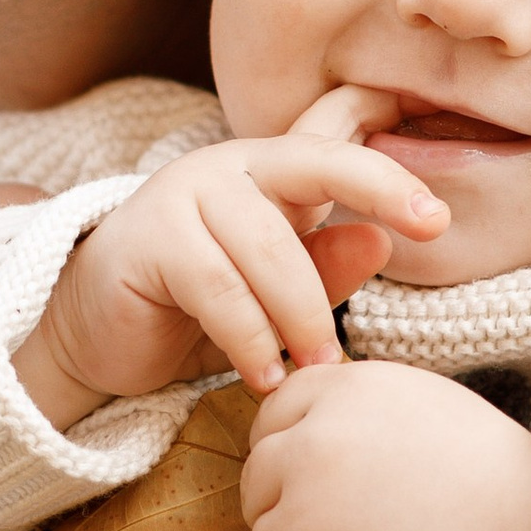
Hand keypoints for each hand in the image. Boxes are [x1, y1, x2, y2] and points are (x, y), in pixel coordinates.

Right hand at [22, 118, 446, 425]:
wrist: (93, 333)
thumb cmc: (192, 311)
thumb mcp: (272, 297)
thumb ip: (323, 270)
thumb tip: (379, 244)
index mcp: (268, 169)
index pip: (334, 154)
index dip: (387, 178)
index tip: (437, 221)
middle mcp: (227, 165)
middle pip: (310, 178)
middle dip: (346, 257)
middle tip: (356, 341)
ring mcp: (183, 192)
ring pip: (267, 247)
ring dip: (298, 319)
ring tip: (310, 370)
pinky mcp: (147, 238)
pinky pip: (218, 288)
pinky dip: (249, 339)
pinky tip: (261, 376)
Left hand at [241, 365, 530, 530]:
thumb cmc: (497, 482)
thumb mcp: (424, 406)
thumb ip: (356, 410)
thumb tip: (303, 429)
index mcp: (342, 394)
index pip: (269, 418)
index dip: (289, 457)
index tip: (319, 485)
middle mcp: (312, 446)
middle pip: (257, 486)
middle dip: (293, 515)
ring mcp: (306, 517)